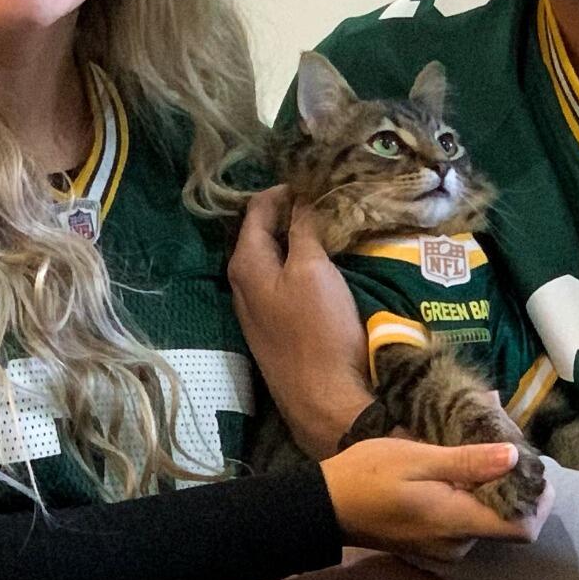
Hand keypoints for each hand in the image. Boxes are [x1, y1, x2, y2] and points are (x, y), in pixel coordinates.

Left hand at [230, 187, 372, 456]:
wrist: (326, 401)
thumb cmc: (318, 330)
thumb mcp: (312, 269)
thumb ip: (303, 227)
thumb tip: (302, 194)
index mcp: (245, 262)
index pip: (258, 208)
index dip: (287, 188)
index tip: (320, 178)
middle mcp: (242, 283)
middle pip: (265, 233)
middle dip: (294, 213)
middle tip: (331, 199)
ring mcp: (258, 309)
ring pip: (277, 259)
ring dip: (301, 241)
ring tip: (335, 226)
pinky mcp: (277, 328)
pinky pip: (286, 283)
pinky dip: (304, 266)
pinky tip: (329, 265)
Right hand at [320, 435, 551, 556]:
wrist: (326, 506)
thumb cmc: (368, 476)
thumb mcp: (418, 459)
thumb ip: (468, 462)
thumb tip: (514, 457)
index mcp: (457, 522)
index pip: (522, 529)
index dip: (539, 503)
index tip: (537, 471)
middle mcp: (457, 545)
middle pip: (506, 523)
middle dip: (512, 488)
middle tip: (503, 446)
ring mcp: (444, 549)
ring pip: (485, 522)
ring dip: (488, 491)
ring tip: (477, 453)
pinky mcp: (433, 546)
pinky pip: (465, 524)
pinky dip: (469, 500)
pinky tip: (456, 472)